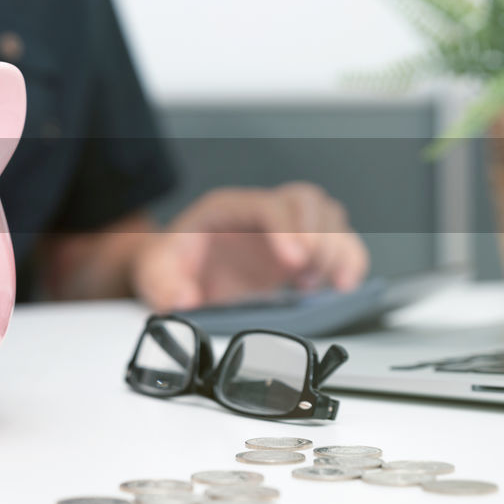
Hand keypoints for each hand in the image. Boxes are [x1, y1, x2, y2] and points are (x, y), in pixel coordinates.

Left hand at [131, 182, 368, 311]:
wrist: (176, 272)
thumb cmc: (170, 264)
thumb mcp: (154, 273)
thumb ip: (164, 285)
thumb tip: (184, 301)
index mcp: (227, 209)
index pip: (268, 205)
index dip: (288, 228)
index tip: (293, 261)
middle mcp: (262, 214)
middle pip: (307, 202)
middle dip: (317, 237)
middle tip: (307, 277)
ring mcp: (285, 231)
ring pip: (330, 218)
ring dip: (336, 250)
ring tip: (322, 285)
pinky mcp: (301, 254)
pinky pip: (340, 244)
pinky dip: (349, 262)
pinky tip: (342, 286)